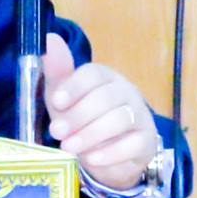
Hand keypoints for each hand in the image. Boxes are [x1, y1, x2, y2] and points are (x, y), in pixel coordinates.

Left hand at [43, 33, 157, 188]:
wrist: (103, 152)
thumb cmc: (79, 117)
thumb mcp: (62, 96)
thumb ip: (57, 71)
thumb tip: (50, 39)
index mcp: (104, 77)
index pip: (93, 74)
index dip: (74, 87)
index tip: (55, 102)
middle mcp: (125, 92)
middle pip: (105, 98)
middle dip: (78, 115)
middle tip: (56, 131)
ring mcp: (139, 116)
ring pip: (120, 120)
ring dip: (90, 134)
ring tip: (68, 147)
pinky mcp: (146, 142)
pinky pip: (133, 145)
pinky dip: (110, 153)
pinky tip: (91, 159)